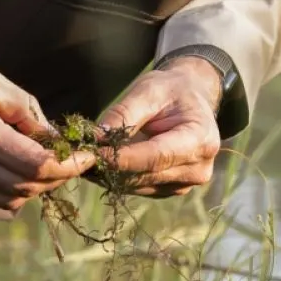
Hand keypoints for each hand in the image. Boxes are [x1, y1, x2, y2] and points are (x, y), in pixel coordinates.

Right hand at [0, 35, 93, 210]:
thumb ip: (24, 110)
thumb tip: (52, 135)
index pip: (39, 167)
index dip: (70, 166)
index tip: (86, 157)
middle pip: (27, 188)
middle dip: (55, 177)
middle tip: (68, 159)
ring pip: (7, 199)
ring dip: (32, 186)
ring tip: (42, 163)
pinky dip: (7, 189)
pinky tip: (12, 167)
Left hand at [97, 55, 224, 197]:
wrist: (190, 100)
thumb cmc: (171, 90)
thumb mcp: (149, 90)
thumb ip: (124, 114)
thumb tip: (96, 137)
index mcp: (201, 140)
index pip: (157, 156)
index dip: (123, 158)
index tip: (93, 154)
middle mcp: (198, 168)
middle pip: (146, 174)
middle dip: (111, 166)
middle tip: (79, 156)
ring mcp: (185, 184)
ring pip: (138, 184)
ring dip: (110, 174)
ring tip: (85, 158)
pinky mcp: (170, 189)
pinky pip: (139, 187)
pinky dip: (117, 176)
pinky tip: (101, 163)